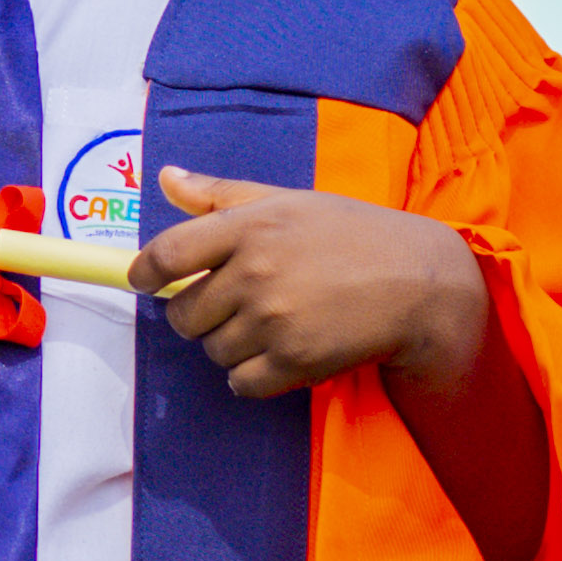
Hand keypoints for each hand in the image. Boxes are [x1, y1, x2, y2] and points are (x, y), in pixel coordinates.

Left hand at [129, 168, 489, 396]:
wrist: (420, 282)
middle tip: (230, 305)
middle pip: (183, 313)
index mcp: (249, 226)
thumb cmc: (353, 234)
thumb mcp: (289, 200)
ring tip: (270, 324)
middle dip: (197, 314)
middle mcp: (255, 272)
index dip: (143, 272)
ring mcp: (273, 319)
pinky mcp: (293, 360)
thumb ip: (221, 195)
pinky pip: (241, 382)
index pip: (168, 253)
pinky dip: (251, 376)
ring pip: (212, 351)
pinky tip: (278, 355)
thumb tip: (167, 179)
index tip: (141, 280)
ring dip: (230, 345)